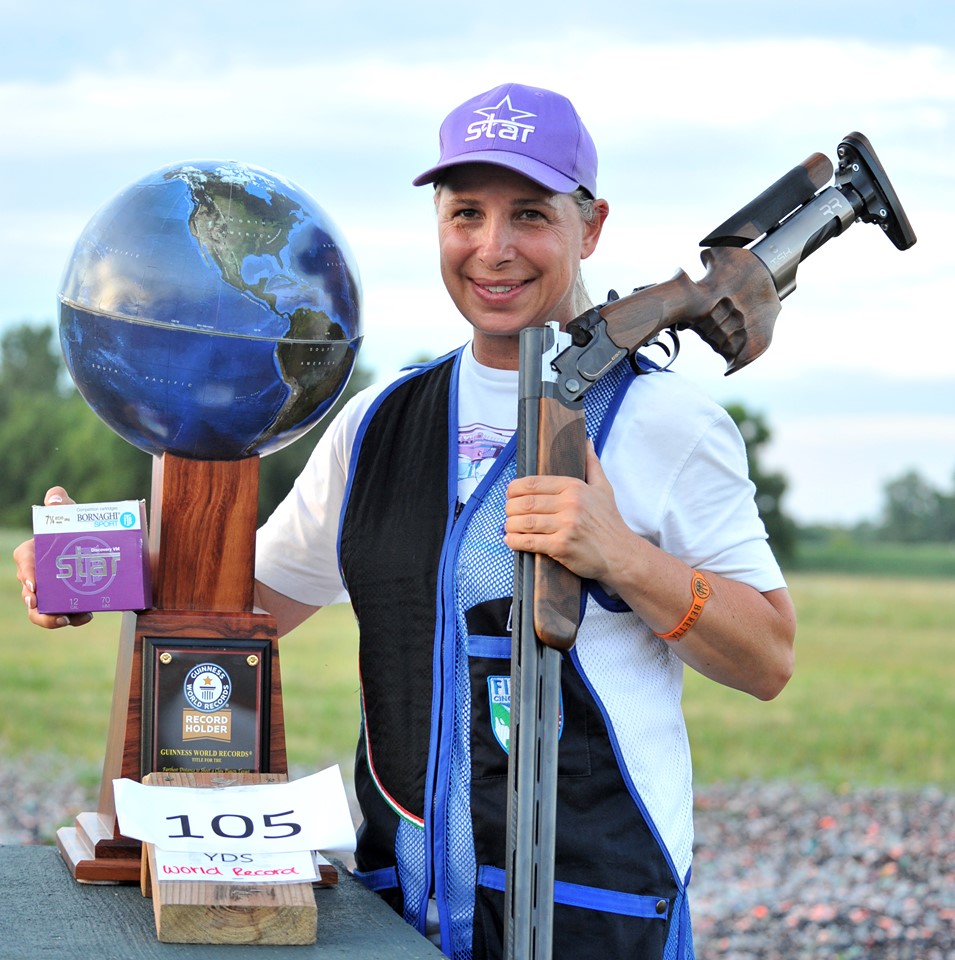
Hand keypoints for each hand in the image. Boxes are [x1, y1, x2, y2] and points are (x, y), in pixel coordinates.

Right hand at [12, 486, 93, 628]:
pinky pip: (63, 615)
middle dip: (35, 605)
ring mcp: (50, 591)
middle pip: (28, 594)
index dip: (26, 573)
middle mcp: (37, 575)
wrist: (97, 545)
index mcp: (35, 552)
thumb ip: (62, 503)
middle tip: (47, 610)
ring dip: (51, 619)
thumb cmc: (75, 527)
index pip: (24, 560)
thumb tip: (55, 498)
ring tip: (69, 620)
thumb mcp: (70, 513)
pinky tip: (87, 615)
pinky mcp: (65, 601)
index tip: (34, 586)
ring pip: (41, 611)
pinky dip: (73, 618)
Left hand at [503, 442, 625, 583]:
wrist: (621, 553)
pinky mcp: (562, 546)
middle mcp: (570, 504)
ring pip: (525, 522)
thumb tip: (587, 440)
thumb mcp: (603, 488)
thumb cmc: (610, 521)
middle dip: (510, 508)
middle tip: (508, 512)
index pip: (533, 483)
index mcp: (574, 487)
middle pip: (525, 503)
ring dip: (510, 525)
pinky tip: (511, 540)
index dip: (514, 488)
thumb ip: (592, 463)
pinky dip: (515, 541)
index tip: (510, 494)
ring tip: (508, 526)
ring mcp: (566, 526)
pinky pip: (530, 542)